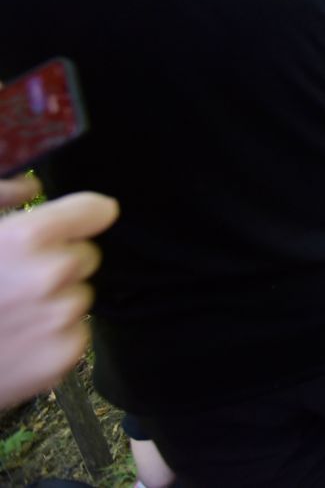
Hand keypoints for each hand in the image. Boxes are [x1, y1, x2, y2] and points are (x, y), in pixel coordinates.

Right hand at [0, 177, 118, 407]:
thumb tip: (31, 188)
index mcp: (29, 237)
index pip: (96, 210)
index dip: (85, 215)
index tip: (85, 218)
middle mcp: (53, 275)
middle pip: (84, 256)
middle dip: (57, 262)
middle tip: (14, 278)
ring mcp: (61, 319)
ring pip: (78, 296)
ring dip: (52, 301)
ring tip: (6, 312)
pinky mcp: (62, 356)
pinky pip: (73, 334)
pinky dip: (49, 337)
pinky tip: (11, 340)